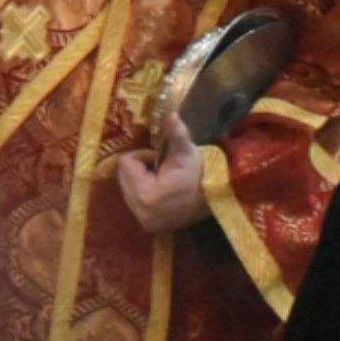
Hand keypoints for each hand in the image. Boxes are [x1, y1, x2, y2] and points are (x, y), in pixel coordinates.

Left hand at [109, 111, 208, 235]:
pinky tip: (162, 192)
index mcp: (145, 194)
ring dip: (141, 180)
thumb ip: (175, 133)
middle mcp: (140, 212)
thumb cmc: (200, 173)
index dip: (145, 156)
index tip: (163, 161)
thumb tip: (171, 114)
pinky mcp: (148, 226)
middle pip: (123, 176)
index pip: (127, 163)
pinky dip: (144, 193)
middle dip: (140, 169)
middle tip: (162, 170)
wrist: (216, 199)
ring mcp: (144, 221)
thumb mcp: (186, 151)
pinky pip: (134, 201)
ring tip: (164, 181)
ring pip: (127, 188)